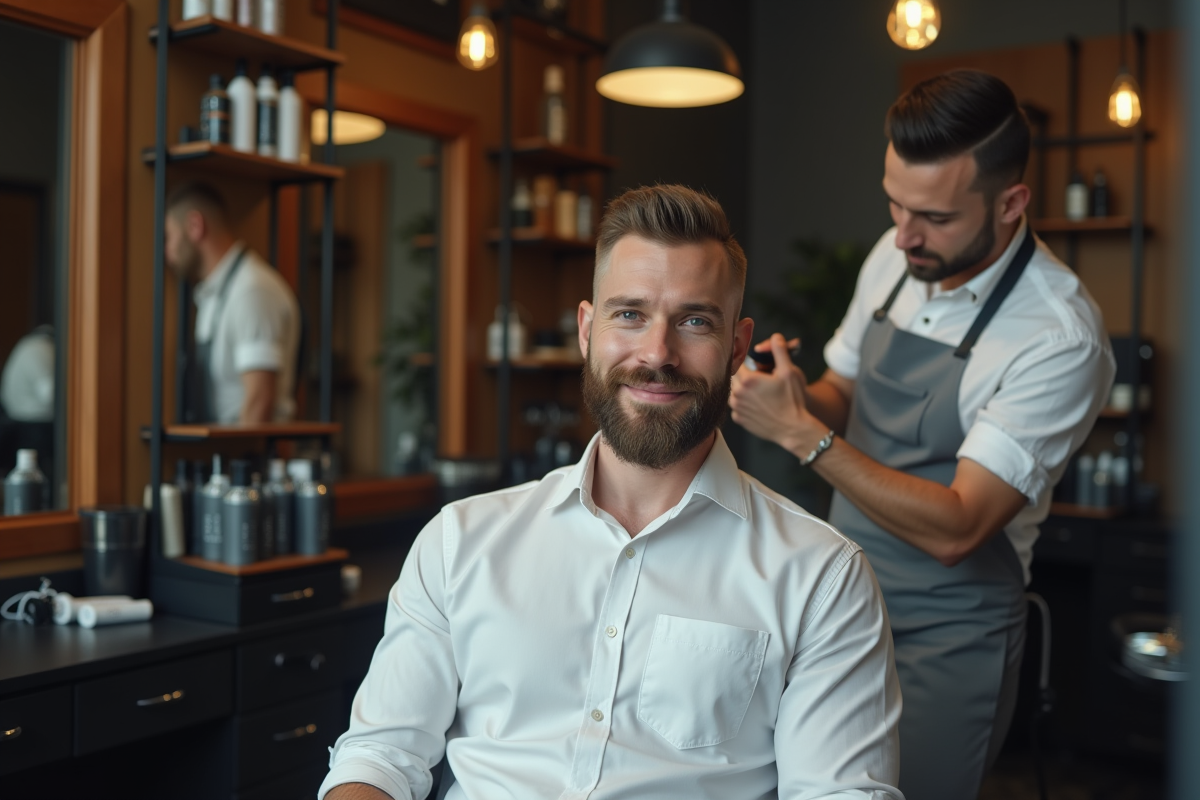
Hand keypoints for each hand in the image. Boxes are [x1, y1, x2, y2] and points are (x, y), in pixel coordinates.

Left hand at [730, 333, 816, 450]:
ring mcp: (737, 408)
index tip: (751, 361)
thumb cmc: (793, 400)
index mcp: (747, 380)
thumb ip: (780, 351)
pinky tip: (759, 405)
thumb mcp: (789, 372)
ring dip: (743, 389)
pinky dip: (745, 404)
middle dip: (745, 374)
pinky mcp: (739, 419)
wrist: (793, 429)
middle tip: (760, 378)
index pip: (738, 362)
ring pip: (734, 391)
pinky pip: (737, 406)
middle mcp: (737, 394)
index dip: (744, 360)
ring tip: (760, 392)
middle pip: (735, 377)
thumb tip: (775, 337)